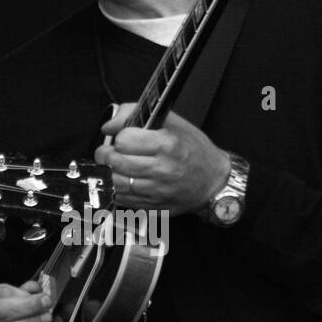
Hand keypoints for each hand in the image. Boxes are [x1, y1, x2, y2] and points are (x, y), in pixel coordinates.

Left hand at [95, 102, 229, 214]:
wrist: (214, 181)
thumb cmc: (194, 150)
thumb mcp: (171, 122)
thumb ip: (135, 115)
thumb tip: (109, 124)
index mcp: (167, 145)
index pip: (124, 140)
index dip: (119, 137)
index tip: (123, 137)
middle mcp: (162, 170)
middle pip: (115, 162)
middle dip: (107, 154)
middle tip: (110, 151)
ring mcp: (157, 192)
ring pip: (115, 183)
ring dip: (109, 172)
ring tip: (114, 165)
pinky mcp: (153, 207)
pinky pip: (123, 199)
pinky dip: (117, 189)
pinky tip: (123, 180)